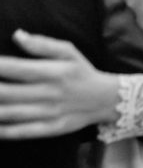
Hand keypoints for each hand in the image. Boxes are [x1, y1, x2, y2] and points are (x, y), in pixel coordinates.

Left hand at [0, 30, 118, 139]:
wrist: (108, 100)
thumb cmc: (82, 72)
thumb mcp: (68, 51)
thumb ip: (42, 44)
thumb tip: (17, 36)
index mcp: (51, 72)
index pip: (11, 68)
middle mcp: (49, 94)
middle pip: (6, 93)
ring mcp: (50, 113)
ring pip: (11, 114)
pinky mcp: (52, 128)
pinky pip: (24, 132)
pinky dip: (4, 131)